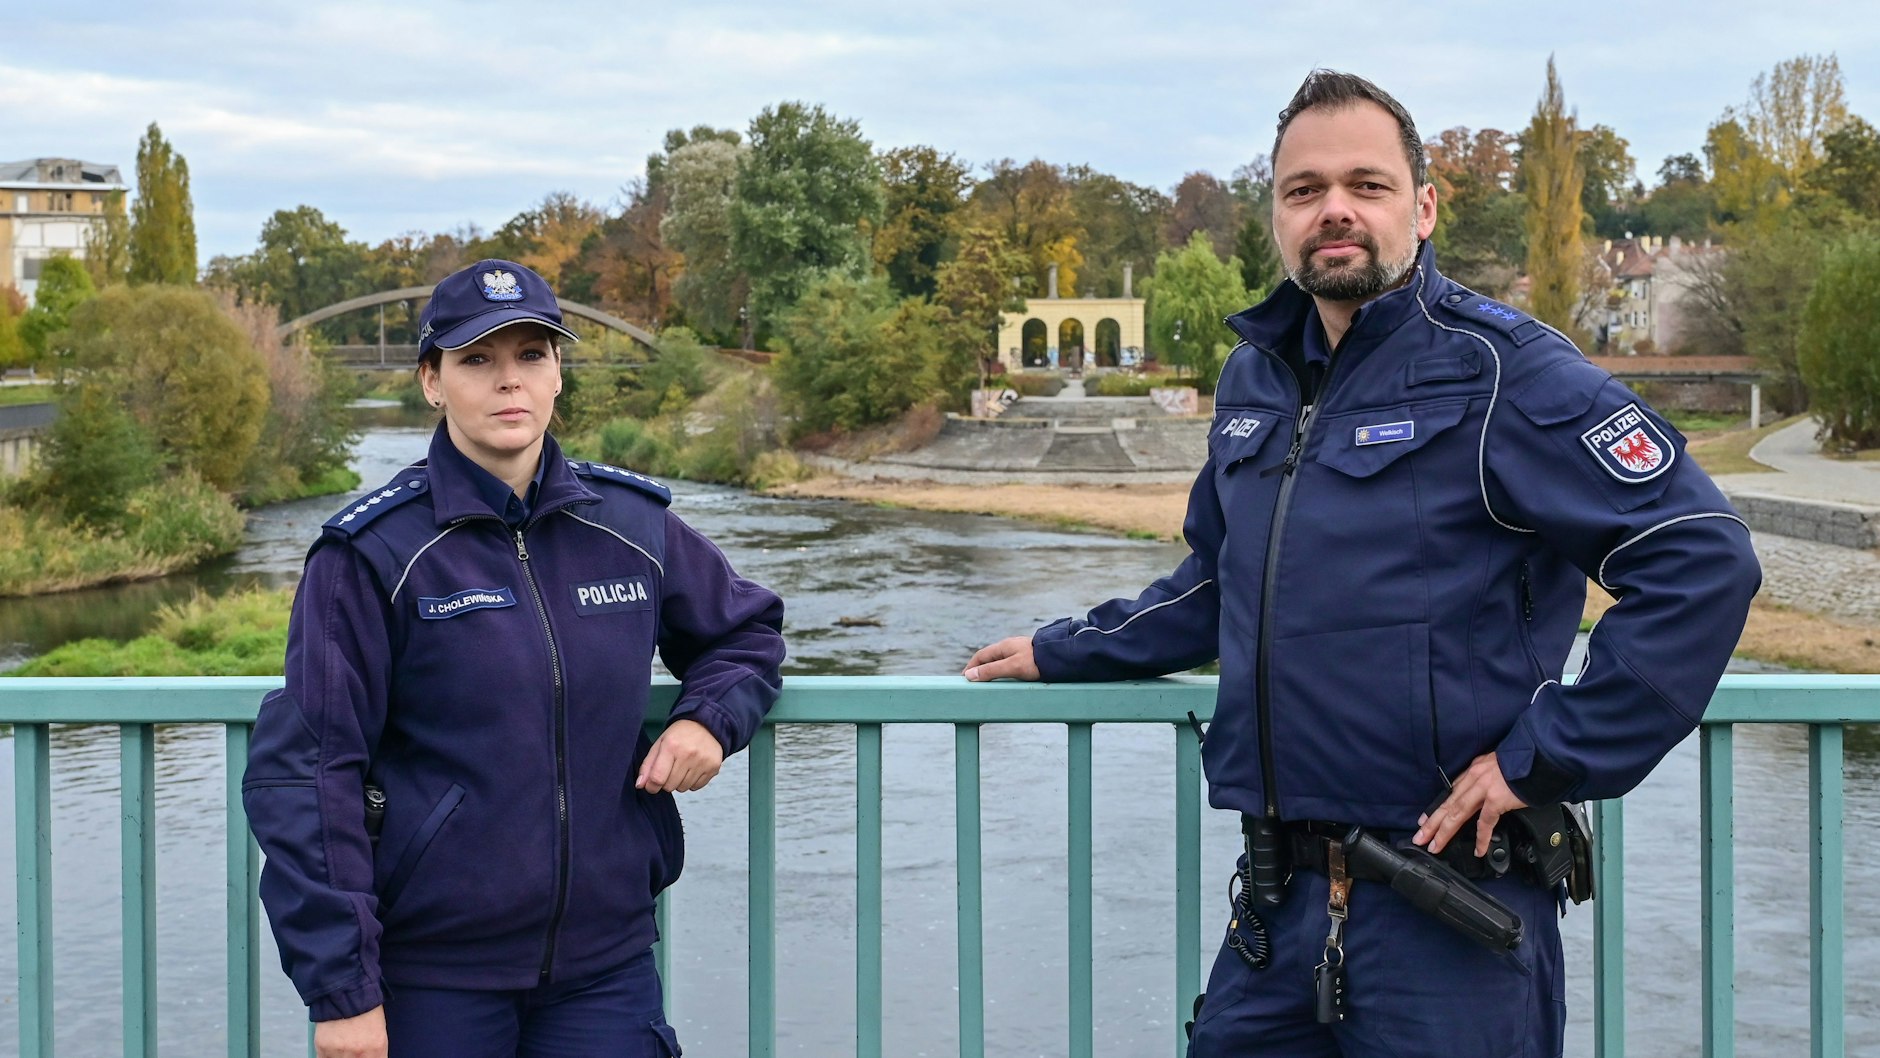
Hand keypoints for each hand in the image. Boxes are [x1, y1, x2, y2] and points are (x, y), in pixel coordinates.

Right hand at [314, 1006, 385, 1057]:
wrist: (345, 989)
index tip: (366, 1056)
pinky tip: (332, 1046)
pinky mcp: (324, 1048)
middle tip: (353, 1049)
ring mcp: (341, 1051)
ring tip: (343, 1044)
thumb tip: (371, 1057)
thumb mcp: (379, 1029)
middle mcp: (360, 1052)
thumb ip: (375, 1049)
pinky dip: (328, 1055)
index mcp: (377, 1046)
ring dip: (341, 1056)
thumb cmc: (364, 1006)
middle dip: (355, 1057)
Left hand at [636, 718, 723, 792]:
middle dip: (666, 782)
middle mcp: (688, 754)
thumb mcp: (660, 744)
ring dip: (679, 782)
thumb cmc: (679, 736)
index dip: (651, 786)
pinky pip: (696, 787)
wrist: (706, 724)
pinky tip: (693, 768)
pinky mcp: (713, 767)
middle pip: (670, 786)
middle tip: (670, 769)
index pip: (658, 778)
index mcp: (671, 746)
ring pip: (683, 788)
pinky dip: (692, 782)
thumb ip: (648, 765)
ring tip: (682, 767)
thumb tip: (640, 785)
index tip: (651, 785)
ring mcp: (703, 761)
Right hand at [962, 636, 1039, 681]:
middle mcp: (1010, 648)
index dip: (971, 667)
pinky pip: (1010, 666)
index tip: (965, 679)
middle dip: (980, 670)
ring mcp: (1020, 653)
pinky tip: (1006, 681)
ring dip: (992, 672)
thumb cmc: (1036, 660)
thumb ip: (991, 671)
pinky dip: (1003, 674)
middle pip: (990, 659)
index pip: (981, 656)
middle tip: (975, 684)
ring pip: (1000, 663)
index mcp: (1003, 646)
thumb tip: (970, 675)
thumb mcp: (1011, 667)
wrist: (1061, 656)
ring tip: (988, 685)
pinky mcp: (1028, 659)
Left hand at [1413, 752, 1527, 856]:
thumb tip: (1486, 793)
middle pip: (1448, 804)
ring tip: (1435, 846)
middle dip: (1431, 823)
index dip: (1437, 808)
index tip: (1425, 820)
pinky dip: (1481, 838)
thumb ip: (1488, 779)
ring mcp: (1484, 789)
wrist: (1541, 756)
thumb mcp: (1499, 765)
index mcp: (1474, 770)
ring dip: (1444, 831)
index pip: (1451, 792)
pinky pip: (1485, 823)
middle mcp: (1474, 778)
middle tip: (1419, 837)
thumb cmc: (1525, 763)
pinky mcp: (1496, 799)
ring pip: (1457, 813)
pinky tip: (1478, 850)